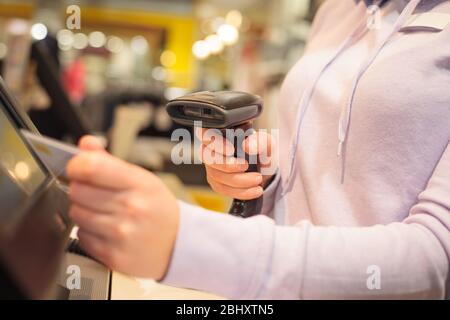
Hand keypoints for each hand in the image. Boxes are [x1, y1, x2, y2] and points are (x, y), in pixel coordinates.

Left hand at [67, 136, 178, 278]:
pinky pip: (81, 236)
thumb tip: (85, 144)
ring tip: (103, 213)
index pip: (91, 167)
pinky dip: (88, 232)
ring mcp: (122, 233)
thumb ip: (110, 161)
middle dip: (80, 189)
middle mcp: (131, 208)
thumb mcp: (143, 180)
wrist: (177, 244)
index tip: (77, 168)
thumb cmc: (158, 209)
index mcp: (139, 184)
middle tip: (94, 193)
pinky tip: (105, 230)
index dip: (76, 165)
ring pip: (76, 214)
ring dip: (83, 212)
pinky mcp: (112, 255)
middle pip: (77, 190)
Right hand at [197, 128, 275, 199]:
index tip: (231, 150)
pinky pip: (224, 189)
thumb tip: (247, 146)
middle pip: (208, 158)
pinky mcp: (217, 183)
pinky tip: (255, 190)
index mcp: (221, 133)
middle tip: (246, 165)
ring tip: (258, 179)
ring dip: (239, 180)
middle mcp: (212, 150)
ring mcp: (212, 167)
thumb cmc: (262, 151)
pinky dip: (241, 192)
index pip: (206, 133)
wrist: (265, 170)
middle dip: (228, 165)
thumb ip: (259, 141)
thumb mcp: (267, 142)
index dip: (215, 142)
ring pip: (217, 176)